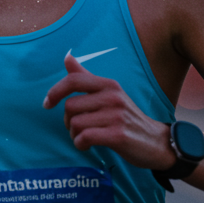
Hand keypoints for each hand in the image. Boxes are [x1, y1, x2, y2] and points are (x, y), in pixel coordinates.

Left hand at [43, 54, 173, 169]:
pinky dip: (80, 144)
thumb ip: (86, 77)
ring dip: (74, 135)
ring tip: (84, 137)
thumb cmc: (127, 118)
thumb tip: (67, 57)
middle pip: (70, 106)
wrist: (156, 141)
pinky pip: (84, 137)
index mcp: (109, 85)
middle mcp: (112, 97)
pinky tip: (87, 145)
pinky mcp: (117, 135)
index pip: (73, 80)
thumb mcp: (110, 94)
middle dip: (67, 121)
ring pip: (75, 123)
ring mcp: (116, 116)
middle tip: (77, 128)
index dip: (55, 91)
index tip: (47, 104)